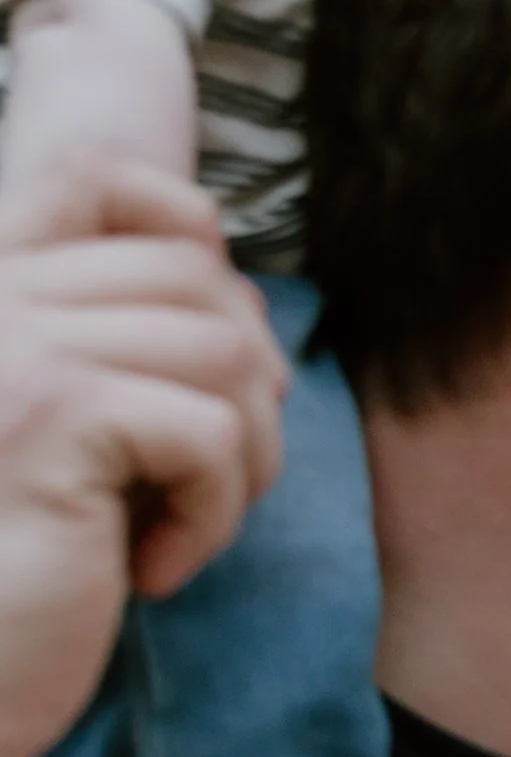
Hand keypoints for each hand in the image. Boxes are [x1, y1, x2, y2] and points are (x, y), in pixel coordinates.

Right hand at [0, 164, 286, 756]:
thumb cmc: (11, 578)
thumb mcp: (59, 434)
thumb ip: (110, 343)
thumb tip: (238, 298)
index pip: (89, 178)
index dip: (178, 223)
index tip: (202, 330)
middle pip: (190, 276)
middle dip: (242, 382)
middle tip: (205, 482)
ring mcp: (10, 349)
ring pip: (223, 352)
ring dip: (241, 457)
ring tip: (181, 530)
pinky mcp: (50, 417)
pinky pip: (214, 430)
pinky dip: (215, 512)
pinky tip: (151, 571)